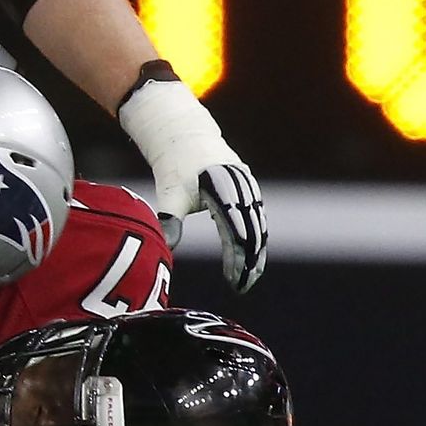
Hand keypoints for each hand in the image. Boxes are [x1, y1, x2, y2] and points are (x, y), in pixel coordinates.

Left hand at [117, 63, 266, 292]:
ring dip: (256, 252)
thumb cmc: (175, 170)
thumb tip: (167, 247)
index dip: (237, 255)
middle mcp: (239, 185)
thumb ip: (169, 220)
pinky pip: (256, 216)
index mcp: (220, 187)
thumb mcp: (169, 194)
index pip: (234, 228)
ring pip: (258, 223)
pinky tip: (252, 259)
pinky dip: (256, 238)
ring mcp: (247, 185)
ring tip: (249, 278)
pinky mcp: (249, 187)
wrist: (186, 139)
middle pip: (252, 228)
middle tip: (243, 286)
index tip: (234, 278)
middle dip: (250, 259)